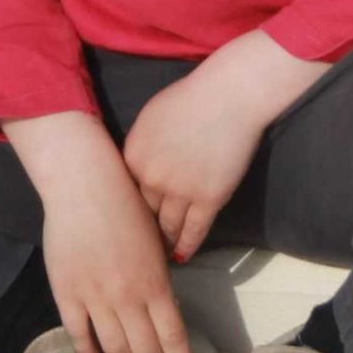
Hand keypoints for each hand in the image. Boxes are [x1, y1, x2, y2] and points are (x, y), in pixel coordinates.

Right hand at [3, 111, 196, 352]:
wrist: (85, 186)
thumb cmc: (127, 204)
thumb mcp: (154, 243)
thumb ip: (157, 278)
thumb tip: (162, 306)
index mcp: (155, 284)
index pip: (173, 336)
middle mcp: (128, 298)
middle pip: (146, 350)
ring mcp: (95, 298)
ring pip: (115, 347)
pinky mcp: (67, 293)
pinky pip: (79, 332)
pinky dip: (89, 351)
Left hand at [122, 30, 327, 261]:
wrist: (228, 96)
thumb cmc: (191, 97)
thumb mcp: (150, 118)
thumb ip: (140, 147)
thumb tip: (139, 165)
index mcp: (132, 158)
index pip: (124, 195)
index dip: (126, 211)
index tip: (126, 225)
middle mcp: (151, 179)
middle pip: (143, 214)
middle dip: (142, 232)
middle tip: (140, 249)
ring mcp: (180, 192)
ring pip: (167, 227)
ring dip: (165, 243)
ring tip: (162, 256)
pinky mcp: (209, 199)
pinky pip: (195, 230)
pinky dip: (188, 245)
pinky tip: (183, 256)